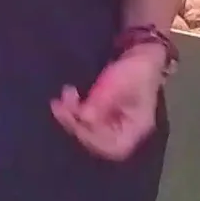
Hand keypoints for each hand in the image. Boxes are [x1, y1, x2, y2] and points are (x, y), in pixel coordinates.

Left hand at [51, 46, 165, 161]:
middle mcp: (124, 131)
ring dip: (70, 116)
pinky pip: (84, 119)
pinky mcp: (102, 114)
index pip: (114, 148)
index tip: (77, 118)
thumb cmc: (134, 69)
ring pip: (87, 130)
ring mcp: (113, 124)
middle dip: (75, 124)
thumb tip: (84, 119)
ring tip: (63, 96)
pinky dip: (73, 110)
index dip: (91, 138)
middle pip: (96, 140)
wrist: (139, 52)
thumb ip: (102, 102)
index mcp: (135, 129)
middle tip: (60, 104)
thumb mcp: (118, 83)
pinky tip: (67, 97)